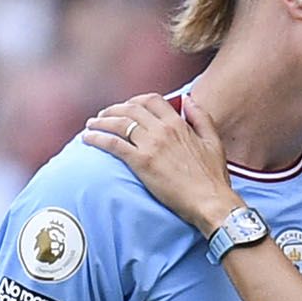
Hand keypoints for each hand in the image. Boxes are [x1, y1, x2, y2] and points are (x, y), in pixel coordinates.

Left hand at [83, 93, 244, 234]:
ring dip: (101, 122)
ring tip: (91, 125)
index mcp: (178, 123)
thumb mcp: (213, 141)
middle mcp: (162, 130)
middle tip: (103, 116)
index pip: (151, 100)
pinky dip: (98, 138)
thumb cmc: (213, 177)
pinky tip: (88, 139)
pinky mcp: (141, 163)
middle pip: (130, 109)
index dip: (134, 101)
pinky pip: (113, 144)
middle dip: (113, 110)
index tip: (126, 107)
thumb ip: (201, 117)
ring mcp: (151, 145)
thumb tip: (188, 99)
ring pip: (119, 124)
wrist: (210, 201)